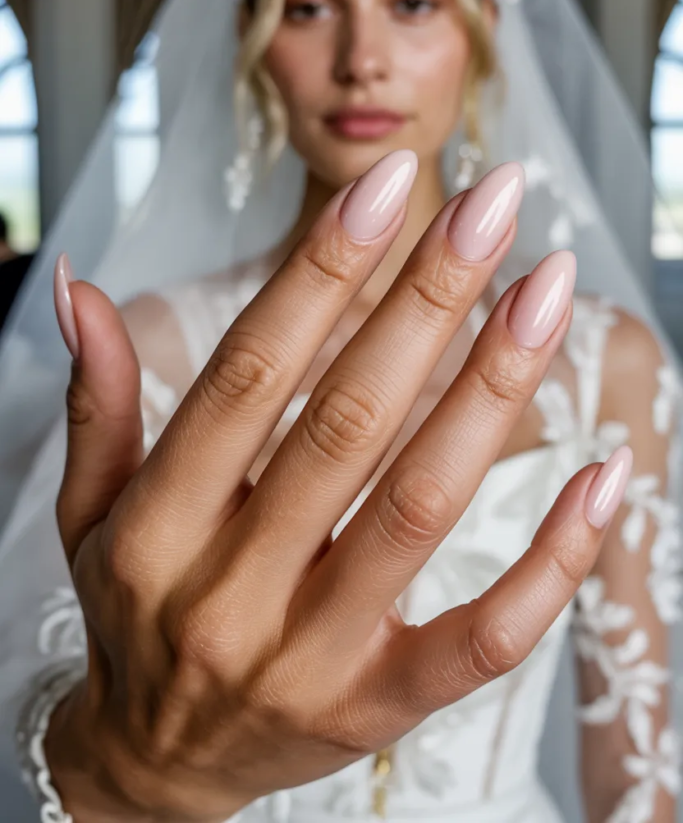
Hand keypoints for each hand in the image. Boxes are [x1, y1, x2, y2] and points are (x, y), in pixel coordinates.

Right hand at [48, 155, 630, 821]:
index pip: (250, 375)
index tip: (392, 186)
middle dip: (429, 298)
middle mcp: (230, 593)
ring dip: (493, 389)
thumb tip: (82, 286)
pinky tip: (605, 471)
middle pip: (348, 423)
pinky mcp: (379, 711)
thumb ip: (100, 400)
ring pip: (420, 509)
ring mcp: (310, 660)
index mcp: (154, 528)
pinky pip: (483, 637)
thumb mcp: (89, 511)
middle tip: (497, 200)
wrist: (156, 770)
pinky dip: (551, 557)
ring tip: (548, 289)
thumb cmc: (131, 612)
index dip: (323, 271)